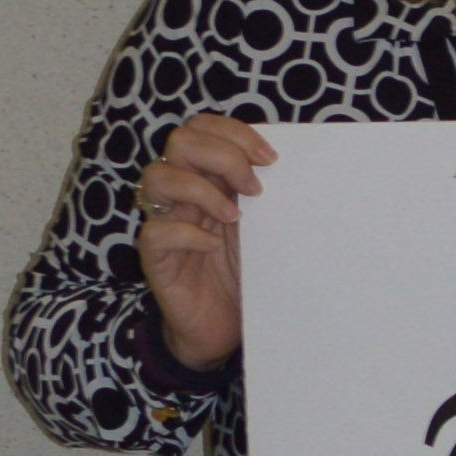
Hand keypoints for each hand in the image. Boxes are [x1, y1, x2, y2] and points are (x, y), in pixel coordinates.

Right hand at [135, 115, 271, 370]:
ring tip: (235, 216)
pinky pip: (156, 232)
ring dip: (201, 190)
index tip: (270, 158)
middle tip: (254, 187)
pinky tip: (212, 246)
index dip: (233, 133)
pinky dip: (187, 234)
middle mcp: (182, 194)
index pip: (202, 128)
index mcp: (207, 178)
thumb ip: (266, 199)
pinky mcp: (155, 257)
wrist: (222, 327)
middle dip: (222, 156)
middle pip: (181, 141)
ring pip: (158, 177)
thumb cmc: (243, 274)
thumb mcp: (263, 231)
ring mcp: (164, 222)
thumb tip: (300, 170)